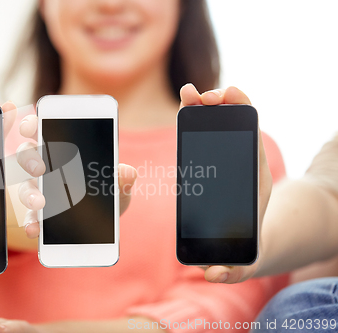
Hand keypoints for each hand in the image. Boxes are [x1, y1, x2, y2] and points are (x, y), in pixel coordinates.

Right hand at [14, 114, 136, 237]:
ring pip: (24, 186)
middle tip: (40, 168)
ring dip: (29, 194)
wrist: (105, 225)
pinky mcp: (38, 215)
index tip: (28, 128)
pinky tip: (35, 229)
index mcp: (63, 150)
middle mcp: (45, 167)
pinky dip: (31, 222)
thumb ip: (122, 179)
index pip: (41, 130)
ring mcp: (39, 191)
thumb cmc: (108, 195)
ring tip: (39, 204)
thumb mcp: (118, 186)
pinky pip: (29, 216)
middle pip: (26, 155)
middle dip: (29, 159)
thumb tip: (127, 172)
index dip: (31, 125)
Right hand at [180, 84, 271, 282]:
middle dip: (220, 105)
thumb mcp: (243, 260)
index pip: (251, 138)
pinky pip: (208, 137)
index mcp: (253, 183)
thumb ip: (232, 271)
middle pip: (235, 128)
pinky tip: (188, 108)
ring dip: (207, 108)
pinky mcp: (216, 166)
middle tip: (200, 96)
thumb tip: (214, 273)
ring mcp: (231, 163)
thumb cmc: (246, 245)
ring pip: (221, 128)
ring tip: (191, 96)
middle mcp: (244, 168)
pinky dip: (199, 119)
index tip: (227, 95)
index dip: (242, 112)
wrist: (252, 242)